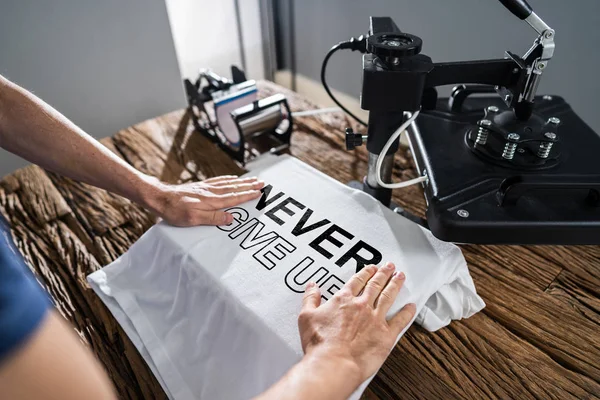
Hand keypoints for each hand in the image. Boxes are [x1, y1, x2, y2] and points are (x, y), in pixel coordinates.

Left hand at [142, 175, 264, 225]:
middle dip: (249, 185)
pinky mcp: (200, 186)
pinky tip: (232, 178)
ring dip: (241, 181)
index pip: (234, 198)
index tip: (260, 192)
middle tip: (262, 182)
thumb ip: (213, 218)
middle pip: (234, 188)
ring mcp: (205, 188)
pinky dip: (228, 179)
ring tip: (252, 179)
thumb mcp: (193, 219)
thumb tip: (231, 218)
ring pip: (228, 183)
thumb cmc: (175, 211)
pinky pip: (218, 181)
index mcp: (211, 201)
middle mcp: (210, 192)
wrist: (160, 198)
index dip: (248, 195)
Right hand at [298, 262, 415, 383]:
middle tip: (390, 266)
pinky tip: (411, 306)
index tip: (371, 268)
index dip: (365, 272)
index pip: (357, 281)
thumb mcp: (306, 317)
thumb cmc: (320, 345)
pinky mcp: (386, 335)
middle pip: (375, 285)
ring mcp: (375, 319)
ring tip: (400, 277)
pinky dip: (407, 312)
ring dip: (395, 285)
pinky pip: (400, 320)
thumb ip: (310, 299)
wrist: (333, 364)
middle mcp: (362, 306)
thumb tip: (312, 287)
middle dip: (384, 273)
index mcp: (343, 300)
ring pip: (389, 296)